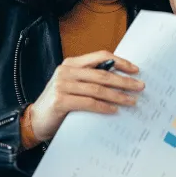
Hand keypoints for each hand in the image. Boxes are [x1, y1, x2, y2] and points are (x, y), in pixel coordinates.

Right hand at [27, 51, 143, 141]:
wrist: (35, 120)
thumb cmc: (58, 103)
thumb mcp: (73, 85)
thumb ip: (90, 79)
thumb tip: (119, 80)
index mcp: (71, 64)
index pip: (100, 56)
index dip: (119, 62)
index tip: (135, 70)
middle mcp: (66, 71)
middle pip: (102, 73)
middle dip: (123, 80)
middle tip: (140, 86)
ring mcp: (62, 85)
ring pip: (97, 89)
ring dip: (117, 95)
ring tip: (131, 101)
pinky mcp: (60, 101)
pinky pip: (88, 103)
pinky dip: (104, 107)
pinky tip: (114, 110)